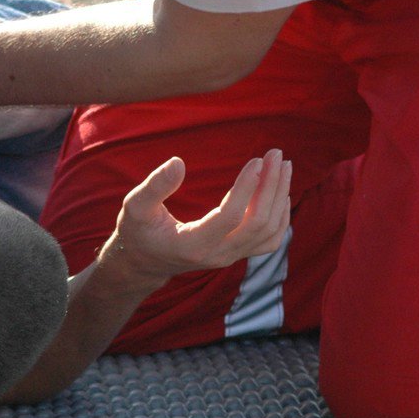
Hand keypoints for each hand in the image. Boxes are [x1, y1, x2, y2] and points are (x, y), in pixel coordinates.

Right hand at [104, 149, 291, 287]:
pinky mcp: (237, 253)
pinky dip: (281, 216)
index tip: (257, 160)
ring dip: (280, 197)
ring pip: (269, 232)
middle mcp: (217, 254)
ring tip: (283, 166)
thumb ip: (155, 186)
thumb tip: (178, 162)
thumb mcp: (135, 207)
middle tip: (275, 155)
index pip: (230, 217)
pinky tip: (281, 191)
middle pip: (258, 224)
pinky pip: (269, 240)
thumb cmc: (138, 231)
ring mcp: (230, 257)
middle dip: (271, 186)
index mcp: (193, 244)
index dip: (247, 188)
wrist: (144, 262)